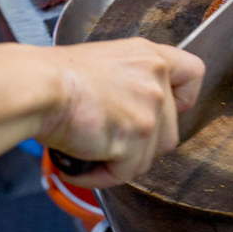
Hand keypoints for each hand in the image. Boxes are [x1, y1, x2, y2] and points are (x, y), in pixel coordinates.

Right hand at [37, 38, 204, 187]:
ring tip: (86, 152)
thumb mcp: (104, 63)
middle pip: (169, 130)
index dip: (182, 98)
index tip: (166, 109)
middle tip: (107, 141)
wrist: (39, 87)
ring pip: (148, 156)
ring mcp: (149, 110)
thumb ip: (129, 83)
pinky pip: (125, 172)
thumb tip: (128, 113)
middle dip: (139, 144)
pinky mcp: (136, 138)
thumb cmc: (55, 74)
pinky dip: (100, 175)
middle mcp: (156, 81)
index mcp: (149, 57)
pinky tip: (78, 164)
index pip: (193, 73)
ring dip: (119, 162)